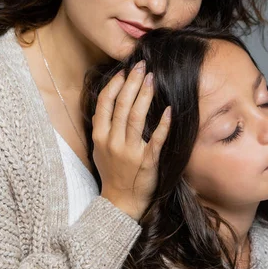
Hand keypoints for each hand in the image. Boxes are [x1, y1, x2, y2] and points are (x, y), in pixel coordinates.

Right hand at [92, 61, 170, 220]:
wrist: (119, 202)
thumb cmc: (111, 173)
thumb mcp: (99, 149)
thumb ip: (103, 127)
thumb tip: (110, 101)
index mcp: (100, 137)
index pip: (105, 104)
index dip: (114, 85)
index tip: (123, 72)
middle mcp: (113, 142)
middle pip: (121, 106)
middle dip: (131, 83)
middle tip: (141, 66)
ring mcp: (130, 152)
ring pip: (136, 118)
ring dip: (144, 96)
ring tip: (151, 78)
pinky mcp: (147, 162)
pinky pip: (156, 140)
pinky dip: (162, 125)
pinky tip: (168, 110)